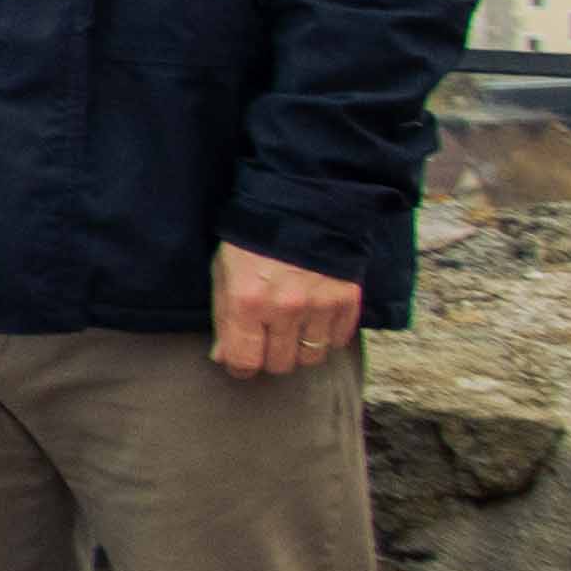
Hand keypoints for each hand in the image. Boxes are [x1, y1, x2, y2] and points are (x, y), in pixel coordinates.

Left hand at [210, 240, 361, 380]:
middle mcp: (284, 308)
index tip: (241, 360)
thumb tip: (225, 357)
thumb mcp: (223, 272)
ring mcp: (319, 305)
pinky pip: (337, 341)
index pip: (244, 360)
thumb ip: (224, 317)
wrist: (300, 205)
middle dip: (270, 357)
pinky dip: (327, 337)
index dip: (240, 365)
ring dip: (300, 350)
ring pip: (311, 358)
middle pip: (280, 364)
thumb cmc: (252, 240)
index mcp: (247, 301)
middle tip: (267, 340)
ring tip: (292, 331)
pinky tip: (315, 320)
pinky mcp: (347, 300)